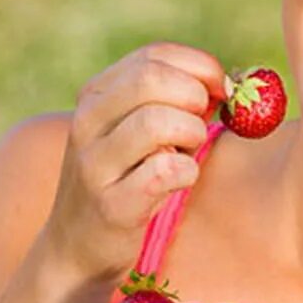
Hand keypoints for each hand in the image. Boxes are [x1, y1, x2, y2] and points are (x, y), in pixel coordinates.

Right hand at [35, 42, 225, 286]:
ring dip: (191, 134)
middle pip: (152, 79)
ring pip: (156, 121)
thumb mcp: (134, 130)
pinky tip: (179, 181)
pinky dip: (186, 172)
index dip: (199, 66)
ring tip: (187, 152)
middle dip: (194, 96)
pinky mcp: (111, 205)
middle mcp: (86, 122)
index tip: (221, 89)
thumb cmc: (123, 180)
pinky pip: (165, 171)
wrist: (76, 247)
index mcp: (96, 95)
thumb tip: (226, 85)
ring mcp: (95, 164)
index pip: (153, 55)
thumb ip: (170, 100)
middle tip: (203, 124)